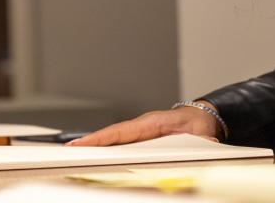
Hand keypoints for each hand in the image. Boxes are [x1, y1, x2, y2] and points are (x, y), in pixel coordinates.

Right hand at [68, 102, 220, 145]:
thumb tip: (205, 147)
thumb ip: (201, 143)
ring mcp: (141, 131)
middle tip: (69, 150)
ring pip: (115, 139)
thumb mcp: (202, 135)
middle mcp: (143, 126)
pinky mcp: (142, 138)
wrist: (204, 117)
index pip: (121, 131)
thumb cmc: (199, 125)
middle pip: (112, 135)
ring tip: (77, 154)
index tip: (82, 144)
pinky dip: (108, 147)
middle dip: (90, 142)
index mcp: (153, 123)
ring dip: (97, 145)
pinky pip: (122, 142)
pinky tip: (99, 156)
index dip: (101, 138)